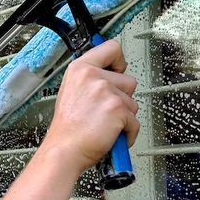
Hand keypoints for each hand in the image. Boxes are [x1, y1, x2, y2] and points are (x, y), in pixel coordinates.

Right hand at [43, 39, 139, 172]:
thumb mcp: (70, 93)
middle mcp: (93, 76)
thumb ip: (89, 80)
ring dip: (124, 117)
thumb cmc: (67, 130)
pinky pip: (135, 122)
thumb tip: (108, 75)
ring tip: (105, 124)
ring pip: (133, 103)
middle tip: (105, 111)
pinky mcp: (118, 109)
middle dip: (122, 98)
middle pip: (128, 80)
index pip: (111, 48)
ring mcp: (106, 92)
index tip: (117, 70)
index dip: (119, 62)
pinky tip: (112, 135)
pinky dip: (127, 133)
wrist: (64, 151)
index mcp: (80, 69)